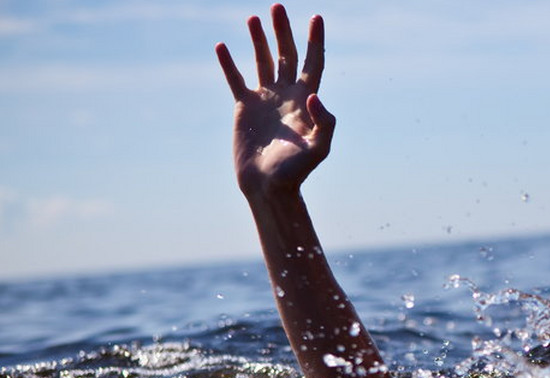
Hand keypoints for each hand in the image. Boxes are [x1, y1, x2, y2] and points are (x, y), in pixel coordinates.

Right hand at [216, 4, 332, 194]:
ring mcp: (265, 100)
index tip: (316, 17)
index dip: (315, 41)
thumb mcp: (318, 149)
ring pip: (262, 62)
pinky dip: (229, 63)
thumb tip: (315, 95)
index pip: (313, 63)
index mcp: (306, 101)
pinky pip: (235, 79)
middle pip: (286, 55)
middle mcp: (287, 95)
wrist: (268, 186)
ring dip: (259, 40)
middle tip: (277, 7)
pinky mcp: (244, 107)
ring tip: (254, 18)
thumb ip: (324, 123)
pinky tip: (222, 46)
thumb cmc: (296, 172)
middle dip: (283, 31)